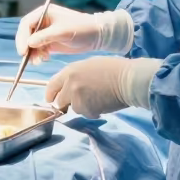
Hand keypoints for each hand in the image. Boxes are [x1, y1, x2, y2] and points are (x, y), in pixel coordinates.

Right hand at [15, 5, 133, 63]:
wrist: (96, 36)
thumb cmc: (81, 28)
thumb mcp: (62, 32)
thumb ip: (44, 37)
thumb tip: (29, 43)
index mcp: (44, 13)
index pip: (26, 24)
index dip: (22, 37)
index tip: (23, 50)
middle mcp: (42, 22)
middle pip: (26, 34)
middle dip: (26, 46)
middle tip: (27, 58)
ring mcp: (45, 32)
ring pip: (31, 43)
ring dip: (32, 53)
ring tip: (38, 61)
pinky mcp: (50, 42)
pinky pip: (38, 49)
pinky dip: (38, 55)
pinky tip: (44, 59)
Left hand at [46, 56, 161, 117]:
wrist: (128, 79)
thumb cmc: (113, 69)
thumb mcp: (89, 66)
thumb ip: (75, 76)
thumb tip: (69, 86)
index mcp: (70, 71)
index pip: (52, 86)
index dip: (51, 94)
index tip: (51, 99)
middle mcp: (70, 85)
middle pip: (60, 101)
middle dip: (68, 102)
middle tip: (81, 100)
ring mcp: (77, 98)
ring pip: (75, 108)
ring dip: (84, 106)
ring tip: (98, 98)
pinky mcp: (87, 110)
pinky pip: (87, 113)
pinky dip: (93, 111)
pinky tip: (103, 102)